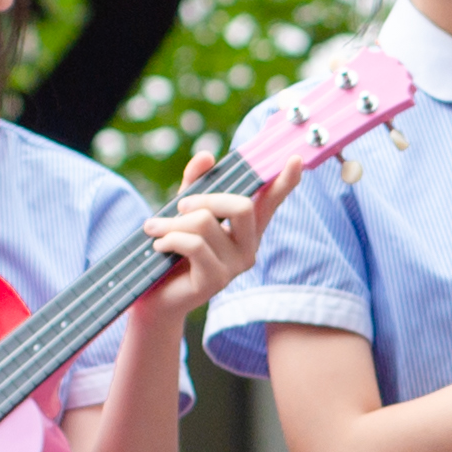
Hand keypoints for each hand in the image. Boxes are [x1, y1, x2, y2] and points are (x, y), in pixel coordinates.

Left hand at [128, 146, 275, 326]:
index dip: (284, 181)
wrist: (156, 296)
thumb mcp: (183, 210)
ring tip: (156, 230)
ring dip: (172, 222)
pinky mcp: (215, 280)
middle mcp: (248, 247)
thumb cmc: (173, 251)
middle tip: (180, 205)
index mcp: (247, 229)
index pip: (271, 202)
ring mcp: (235, 266)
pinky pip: (192, 244)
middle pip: (242, 206)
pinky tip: (158, 246)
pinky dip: (168, 239)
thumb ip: (196, 183)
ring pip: (205, 222)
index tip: (295, 159)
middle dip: (205, 198)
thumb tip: (207, 156)